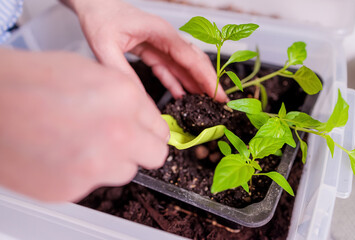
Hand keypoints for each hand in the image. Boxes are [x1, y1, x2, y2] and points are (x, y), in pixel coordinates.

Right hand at [0, 48, 168, 201]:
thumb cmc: (29, 82)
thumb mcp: (89, 72)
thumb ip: (124, 97)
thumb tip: (140, 114)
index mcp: (124, 98)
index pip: (160, 129)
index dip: (149, 129)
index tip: (143, 132)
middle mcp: (117, 134)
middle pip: (154, 155)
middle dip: (141, 148)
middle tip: (124, 141)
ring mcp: (96, 165)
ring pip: (125, 171)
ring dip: (112, 160)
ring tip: (84, 143)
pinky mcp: (72, 188)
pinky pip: (93, 183)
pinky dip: (83, 172)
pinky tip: (63, 154)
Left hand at [61, 0, 227, 101]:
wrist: (94, 6)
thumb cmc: (100, 18)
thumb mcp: (105, 46)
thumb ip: (121, 71)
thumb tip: (138, 97)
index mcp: (161, 33)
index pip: (190, 57)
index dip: (205, 77)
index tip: (217, 93)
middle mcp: (165, 38)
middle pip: (192, 61)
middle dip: (207, 81)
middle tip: (219, 100)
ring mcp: (160, 44)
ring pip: (183, 66)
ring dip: (194, 83)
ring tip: (205, 101)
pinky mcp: (153, 50)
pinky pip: (168, 68)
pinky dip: (175, 81)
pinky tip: (181, 94)